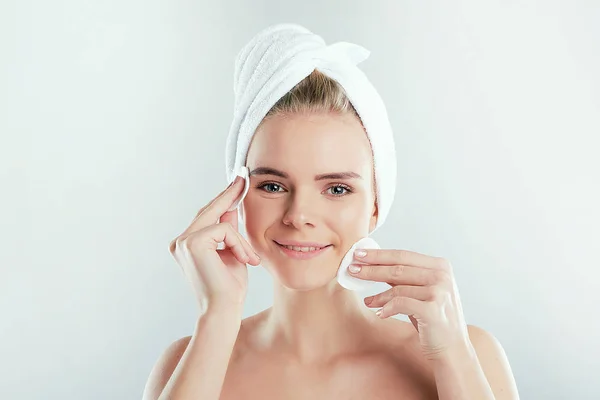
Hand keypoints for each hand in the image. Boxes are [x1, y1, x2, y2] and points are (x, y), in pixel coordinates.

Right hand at [168, 176, 259, 312]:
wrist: (224, 310)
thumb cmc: (229, 288)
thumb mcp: (233, 252)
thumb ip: (229, 231)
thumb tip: (231, 206)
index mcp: (188, 245)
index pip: (207, 215)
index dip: (223, 198)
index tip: (237, 181)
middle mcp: (180, 242)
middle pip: (209, 210)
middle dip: (229, 195)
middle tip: (243, 176)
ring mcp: (183, 242)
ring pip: (220, 222)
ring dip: (239, 241)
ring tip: (249, 259)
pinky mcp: (192, 243)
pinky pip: (224, 230)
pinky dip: (238, 244)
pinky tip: (245, 260)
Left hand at [348, 249, 469, 360]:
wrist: (452, 348)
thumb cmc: (432, 318)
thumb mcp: (420, 292)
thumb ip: (403, 277)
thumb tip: (372, 263)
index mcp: (440, 265)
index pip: (403, 255)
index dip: (379, 254)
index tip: (358, 254)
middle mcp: (441, 276)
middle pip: (398, 268)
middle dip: (371, 268)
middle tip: (352, 269)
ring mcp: (439, 292)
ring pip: (397, 288)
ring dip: (378, 295)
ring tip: (367, 300)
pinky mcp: (433, 310)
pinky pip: (400, 304)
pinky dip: (387, 308)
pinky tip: (380, 313)